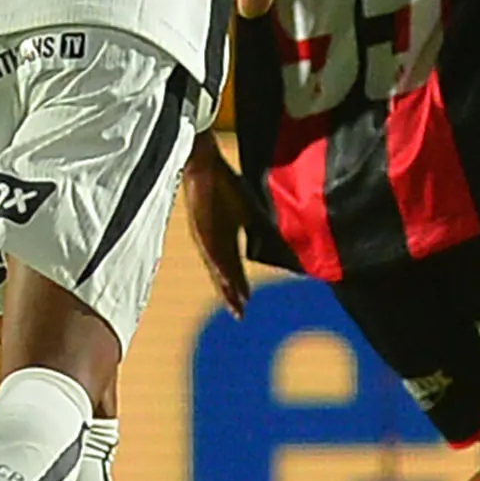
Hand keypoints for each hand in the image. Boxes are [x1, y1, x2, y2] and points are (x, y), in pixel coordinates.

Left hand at [180, 137, 252, 317]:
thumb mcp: (248, 211)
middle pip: (223, 274)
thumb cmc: (226, 185)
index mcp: (225, 240)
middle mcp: (213, 243)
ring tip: (233, 304)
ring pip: (216, 268)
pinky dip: (218, 266)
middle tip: (239, 315)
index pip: (234, 268)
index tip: (246, 305)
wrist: (205, 166)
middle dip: (231, 294)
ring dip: (224, 286)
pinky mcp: (200, 228)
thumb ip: (259, 227)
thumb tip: (279, 240)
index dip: (240, 286)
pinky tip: (223, 279)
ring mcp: (205, 237)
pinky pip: (211, 251)